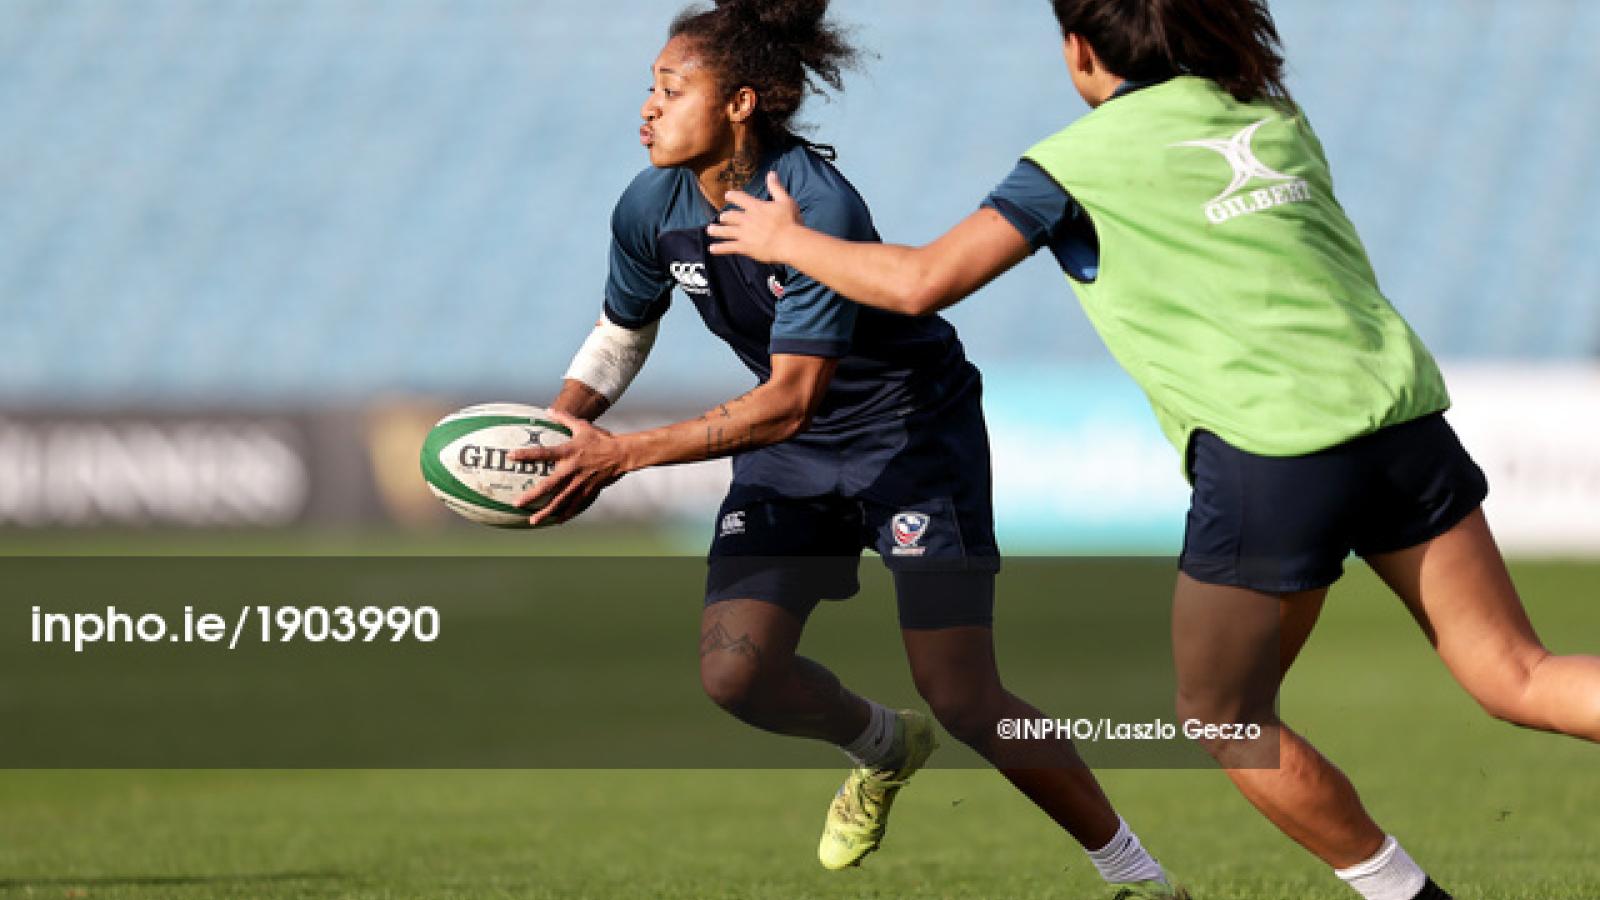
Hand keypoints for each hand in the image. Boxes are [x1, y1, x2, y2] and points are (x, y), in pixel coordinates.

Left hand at [509, 409, 626, 526]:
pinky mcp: (589, 491)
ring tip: (533, 521)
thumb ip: (564, 418)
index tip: (510, 456)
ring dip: (546, 512)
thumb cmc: (601, 439)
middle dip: (532, 495)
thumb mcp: (582, 426)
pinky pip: (575, 505)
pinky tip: (557, 521)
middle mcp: (572, 469)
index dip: (526, 454)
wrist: (622, 454)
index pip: (543, 453)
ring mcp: (580, 483)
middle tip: (517, 504)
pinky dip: (566, 514)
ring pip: (560, 501)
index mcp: (569, 452)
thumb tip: (549, 410)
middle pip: (549, 485)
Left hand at [706, 171, 802, 262]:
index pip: (740, 198)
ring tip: (710, 230)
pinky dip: (719, 248)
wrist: (789, 242)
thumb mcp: (785, 200)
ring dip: (716, 230)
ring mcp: (744, 234)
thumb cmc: (791, 221)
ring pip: (725, 231)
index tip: (727, 195)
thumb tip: (771, 173)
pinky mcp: (744, 247)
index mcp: (756, 207)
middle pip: (730, 216)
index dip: (733, 196)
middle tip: (721, 218)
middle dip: (725, 217)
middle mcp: (746, 219)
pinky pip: (728, 247)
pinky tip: (712, 248)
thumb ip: (776, 187)